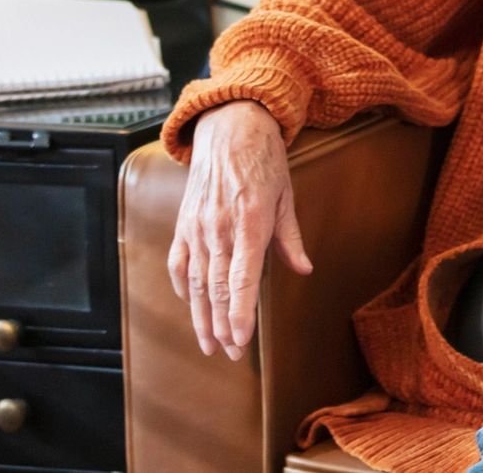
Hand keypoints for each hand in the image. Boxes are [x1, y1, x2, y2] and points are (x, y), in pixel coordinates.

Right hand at [167, 100, 312, 359]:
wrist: (229, 128)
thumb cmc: (264, 161)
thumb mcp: (286, 197)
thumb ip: (290, 238)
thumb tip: (303, 270)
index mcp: (249, 223)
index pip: (241, 281)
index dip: (239, 315)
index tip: (240, 341)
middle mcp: (219, 229)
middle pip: (216, 289)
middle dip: (222, 326)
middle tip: (229, 354)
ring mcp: (197, 227)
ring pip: (195, 283)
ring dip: (201, 316)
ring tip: (208, 344)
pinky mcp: (184, 223)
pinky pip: (179, 263)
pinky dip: (183, 287)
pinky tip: (191, 306)